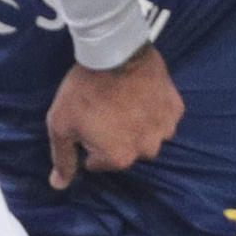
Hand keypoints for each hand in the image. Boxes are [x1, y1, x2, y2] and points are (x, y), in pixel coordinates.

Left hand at [46, 45, 182, 189]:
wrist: (114, 51)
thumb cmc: (84, 90)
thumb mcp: (61, 125)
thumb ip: (62, 158)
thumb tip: (59, 185)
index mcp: (118, 157)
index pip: (98, 161)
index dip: (88, 141)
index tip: (86, 120)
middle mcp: (146, 149)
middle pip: (127, 150)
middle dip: (116, 136)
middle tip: (105, 109)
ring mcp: (165, 128)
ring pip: (148, 135)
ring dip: (138, 125)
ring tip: (124, 101)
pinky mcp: (176, 107)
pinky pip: (164, 117)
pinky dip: (154, 110)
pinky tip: (141, 94)